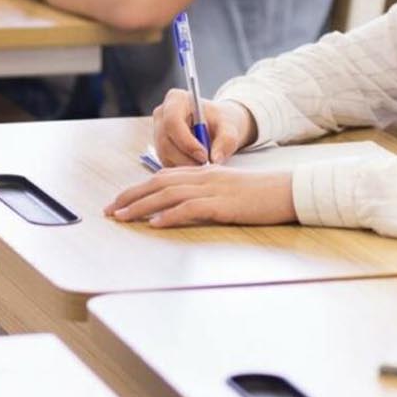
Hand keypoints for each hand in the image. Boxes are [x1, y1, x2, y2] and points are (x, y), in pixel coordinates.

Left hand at [103, 167, 296, 227]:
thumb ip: (204, 194)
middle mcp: (203, 177)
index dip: (137, 189)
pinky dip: (169, 215)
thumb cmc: (259, 195)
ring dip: (141, 206)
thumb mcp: (226, 190)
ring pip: (167, 195)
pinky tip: (155, 224)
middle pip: (157, 184)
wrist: (287, 191)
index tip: (119, 202)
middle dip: (130, 197)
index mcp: (202, 173)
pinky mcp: (223, 204)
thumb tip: (179, 208)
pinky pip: (190, 208)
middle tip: (109, 211)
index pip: (161, 177)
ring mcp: (212, 189)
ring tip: (122, 217)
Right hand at [151, 90, 256, 165]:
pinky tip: (197, 166)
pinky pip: (166, 163)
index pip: (172, 121)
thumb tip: (215, 159)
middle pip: (165, 142)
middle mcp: (162, 114)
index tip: (204, 156)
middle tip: (206, 166)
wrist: (218, 126)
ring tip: (204, 166)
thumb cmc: (222, 121)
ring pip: (165, 155)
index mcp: (176, 99)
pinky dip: (182, 169)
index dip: (186, 142)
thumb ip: (226, 141)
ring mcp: (158, 131)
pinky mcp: (159, 147)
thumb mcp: (230, 128)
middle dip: (186, 158)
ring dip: (185, 165)